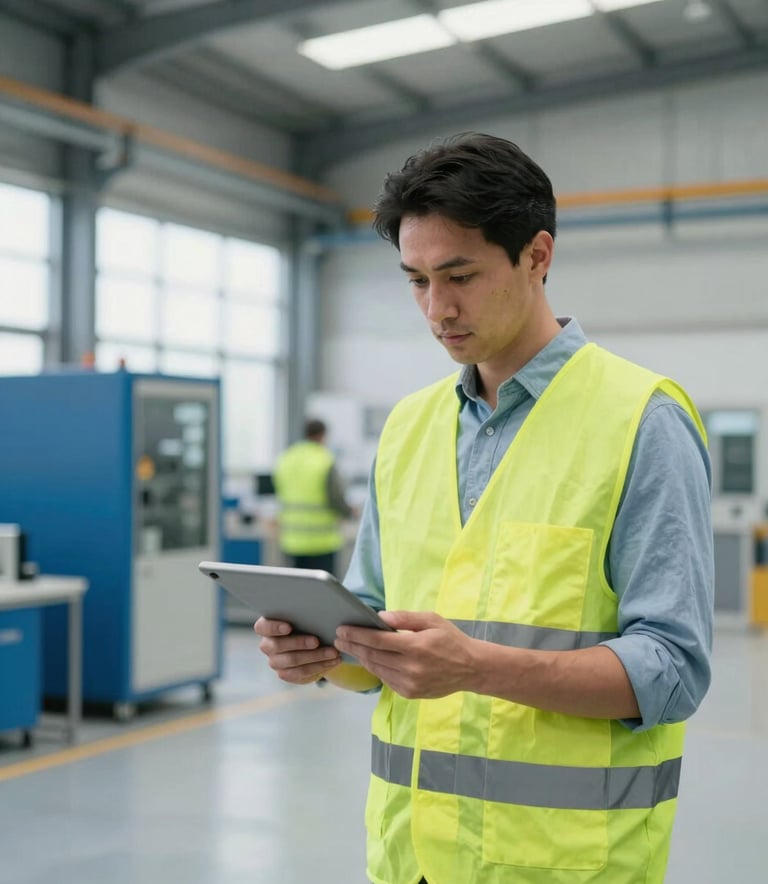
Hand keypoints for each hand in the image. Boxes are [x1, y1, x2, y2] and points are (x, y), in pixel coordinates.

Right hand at [254, 617, 340, 684]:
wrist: (308, 644)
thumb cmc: (304, 623)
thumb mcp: (301, 616)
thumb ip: (302, 611)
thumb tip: (318, 604)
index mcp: (266, 627)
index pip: (262, 627)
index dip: (274, 627)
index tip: (288, 627)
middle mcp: (267, 645)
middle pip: (278, 646)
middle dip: (299, 643)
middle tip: (316, 641)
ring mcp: (275, 661)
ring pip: (292, 661)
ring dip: (315, 657)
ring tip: (333, 652)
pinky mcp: (286, 674)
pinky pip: (301, 673)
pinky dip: (320, 666)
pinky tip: (333, 661)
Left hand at [335, 611, 477, 698]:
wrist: (471, 669)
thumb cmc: (450, 640)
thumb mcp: (431, 620)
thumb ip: (405, 618)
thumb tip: (380, 616)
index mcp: (416, 647)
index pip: (378, 640)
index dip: (357, 634)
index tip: (342, 629)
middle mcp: (411, 668)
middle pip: (373, 656)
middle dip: (353, 645)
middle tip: (338, 638)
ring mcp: (409, 683)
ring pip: (377, 669)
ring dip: (361, 657)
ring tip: (349, 647)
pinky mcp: (410, 693)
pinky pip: (386, 680)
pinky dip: (375, 669)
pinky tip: (368, 659)